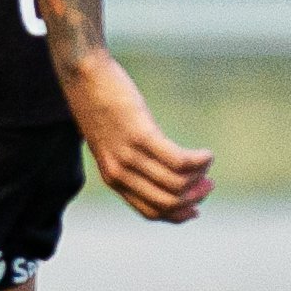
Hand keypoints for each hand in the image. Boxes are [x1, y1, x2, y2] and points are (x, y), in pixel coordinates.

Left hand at [61, 51, 214, 223]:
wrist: (82, 75)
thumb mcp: (110, 139)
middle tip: (208, 184)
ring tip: (207, 164)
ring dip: (199, 178)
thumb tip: (157, 168)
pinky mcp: (141, 135)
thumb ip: (127, 157)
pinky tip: (207, 154)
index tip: (196, 209)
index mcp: (113, 178)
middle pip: (167, 202)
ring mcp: (129, 155)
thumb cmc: (98, 103)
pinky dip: (199, 161)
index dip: (177, 215)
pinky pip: (178, 160)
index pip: (150, 212)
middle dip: (194, 198)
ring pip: (175, 184)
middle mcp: (120, 173)